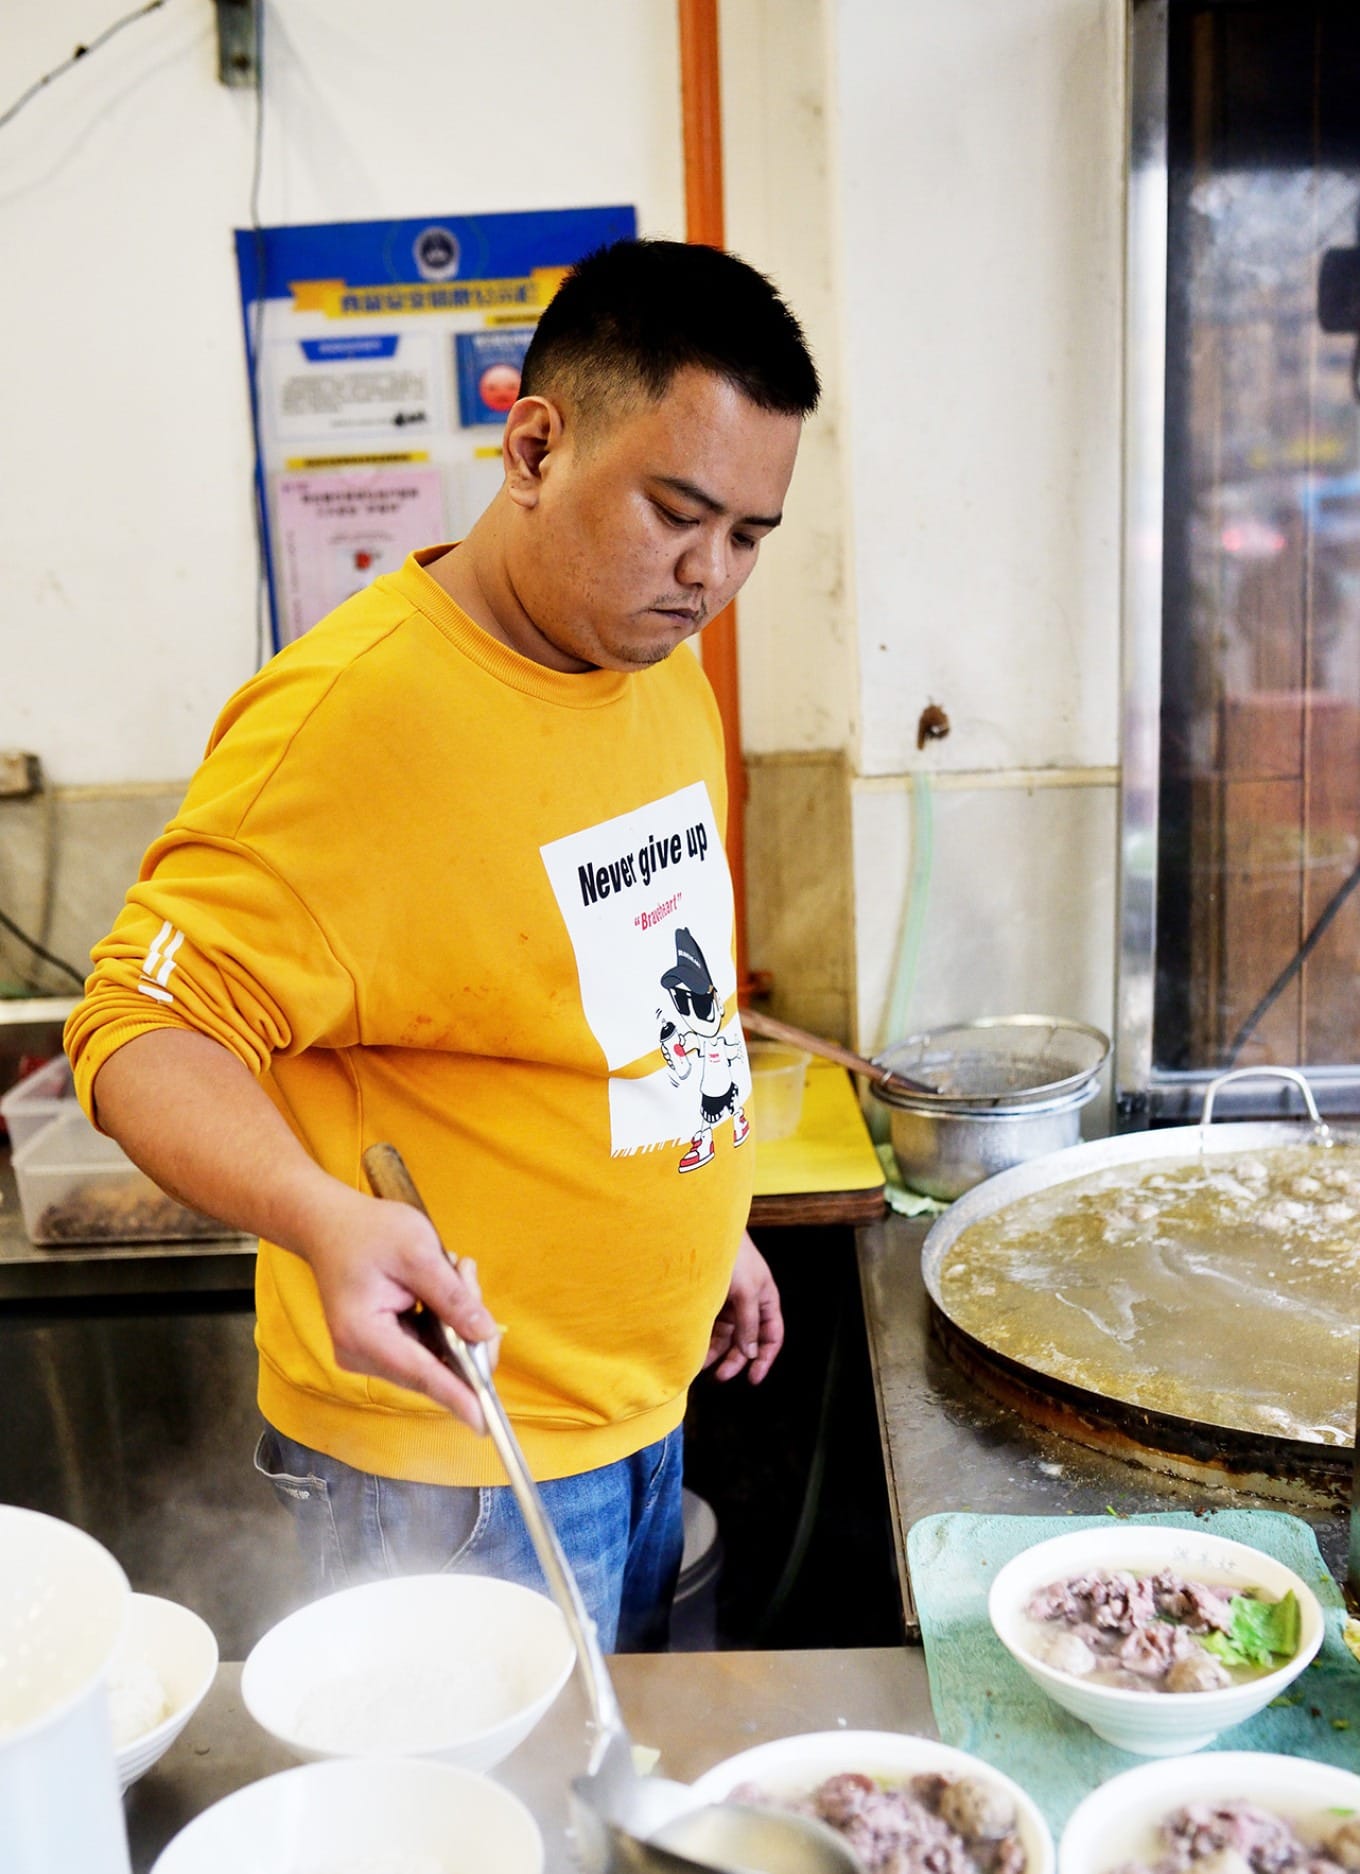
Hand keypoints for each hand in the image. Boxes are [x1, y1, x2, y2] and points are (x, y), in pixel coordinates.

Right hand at [298, 1183, 501, 1433]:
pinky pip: (425, 1347)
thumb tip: (485, 1334)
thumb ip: (452, 1296)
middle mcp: (361, 1356)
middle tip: (467, 1274)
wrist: (329, 1225)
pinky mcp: (378, 1348)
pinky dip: (442, 1321)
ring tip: (455, 1271)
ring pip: (434, 1357)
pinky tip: (445, 1283)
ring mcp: (368, 1356)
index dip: (458, 1395)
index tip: (485, 1423)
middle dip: (465, 1331)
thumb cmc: (368, 1232)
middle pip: (433, 1366)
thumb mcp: (418, 1252)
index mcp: (363, 1335)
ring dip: (456, 1320)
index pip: (421, 1373)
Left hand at [703, 1231, 783, 1382]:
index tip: (752, 1379)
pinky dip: (704, 1339)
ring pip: (726, 1336)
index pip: (772, 1337)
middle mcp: (750, 1304)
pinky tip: (695, 1349)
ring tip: (701, 1366)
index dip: (765, 1359)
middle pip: (747, 1340)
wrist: (706, 1230)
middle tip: (720, 1376)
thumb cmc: (733, 1256)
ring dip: (716, 1352)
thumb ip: (749, 1324)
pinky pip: (710, 1326)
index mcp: (766, 1300)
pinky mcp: (711, 1299)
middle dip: (735, 1359)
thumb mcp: (745, 1292)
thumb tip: (752, 1353)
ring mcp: (730, 1302)